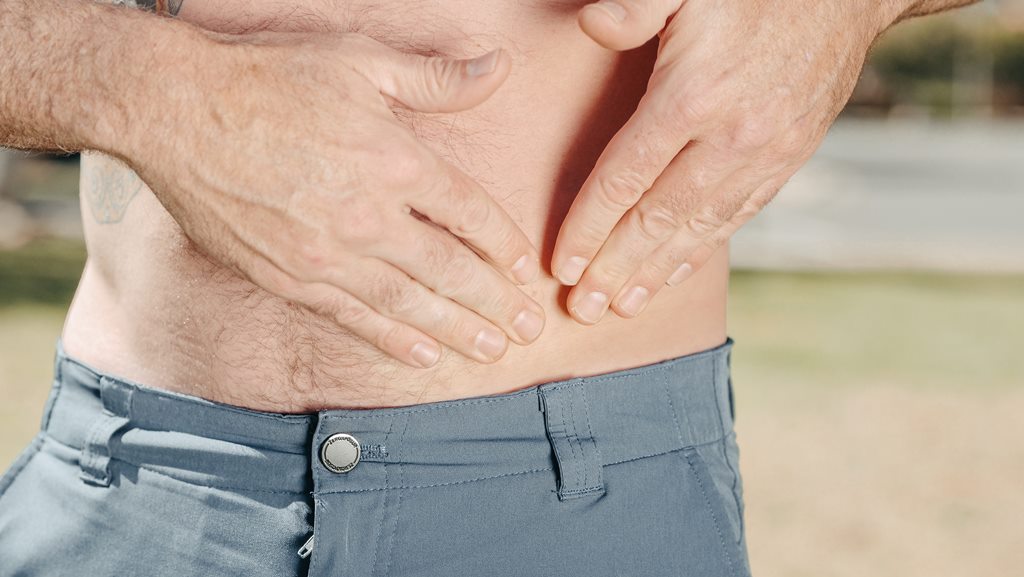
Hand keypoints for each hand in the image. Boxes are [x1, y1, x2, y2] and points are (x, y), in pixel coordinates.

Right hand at [126, 31, 544, 367]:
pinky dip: (391, 339)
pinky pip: (352, 317)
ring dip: (455, 330)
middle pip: (450, 270)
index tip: (525, 268)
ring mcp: (326, 252)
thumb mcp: (358, 60)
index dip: (503, 244)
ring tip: (492, 352)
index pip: (469, 212)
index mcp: (394, 158)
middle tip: (528, 330)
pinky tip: (422, 355)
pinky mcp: (288, 276)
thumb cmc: (268, 78)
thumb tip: (499, 68)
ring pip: (408, 304)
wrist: (174, 110)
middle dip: (495, 303)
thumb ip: (435, 77)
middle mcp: (368, 214)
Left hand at [551, 0, 894, 322]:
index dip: (588, 227)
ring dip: (656, 271)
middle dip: (615, 268)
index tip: (561, 266)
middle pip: (658, 218)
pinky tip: (676, 270)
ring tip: (623, 306)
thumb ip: (635, 6)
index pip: (624, 178)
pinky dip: (702, 249)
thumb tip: (592, 26)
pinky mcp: (790, 157)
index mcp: (693, 95)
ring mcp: (766, 153)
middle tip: (584, 310)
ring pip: (700, 227)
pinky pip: (738, 216)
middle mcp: (730, 137)